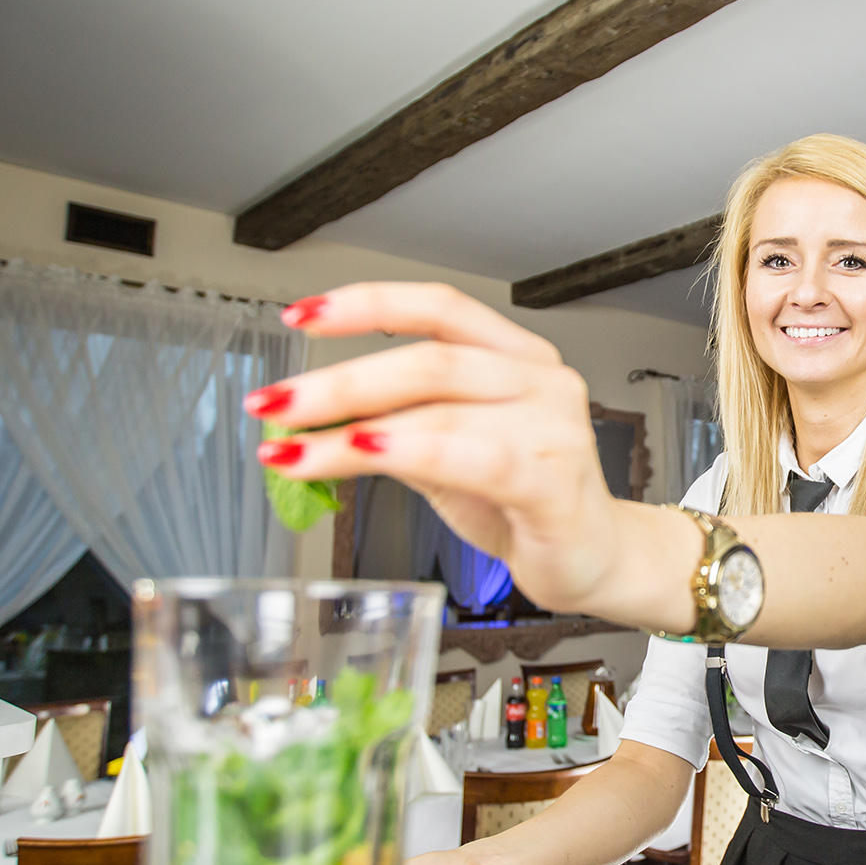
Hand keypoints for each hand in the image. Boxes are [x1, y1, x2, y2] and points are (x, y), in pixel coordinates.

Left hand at [245, 283, 621, 615]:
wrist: (592, 560)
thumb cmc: (523, 503)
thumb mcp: (445, 454)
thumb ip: (390, 427)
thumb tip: (305, 416)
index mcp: (516, 357)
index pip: (439, 308)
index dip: (367, 304)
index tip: (300, 317)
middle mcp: (541, 381)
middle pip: (429, 359)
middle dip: (338, 383)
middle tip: (274, 404)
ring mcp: (554, 429)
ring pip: (439, 411)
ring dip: (351, 431)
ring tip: (295, 451)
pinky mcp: (554, 483)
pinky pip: (474, 458)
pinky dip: (411, 452)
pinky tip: (364, 454)